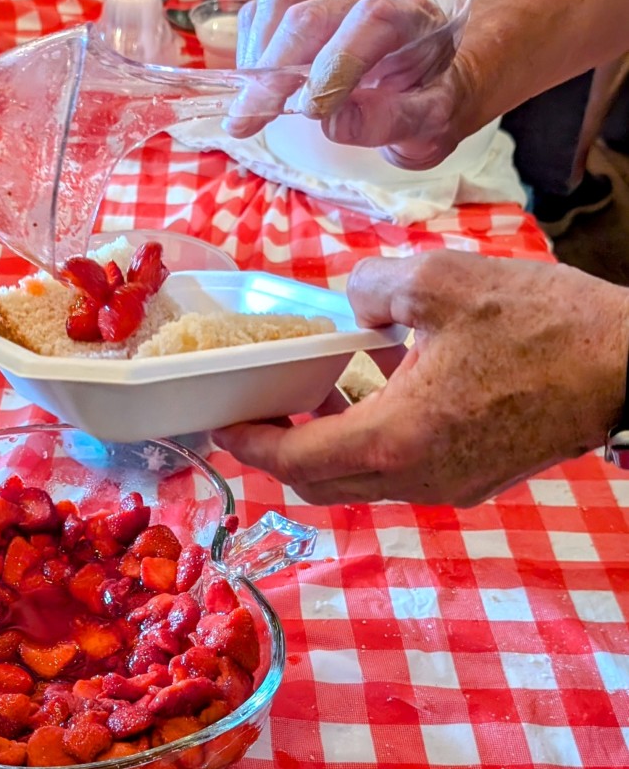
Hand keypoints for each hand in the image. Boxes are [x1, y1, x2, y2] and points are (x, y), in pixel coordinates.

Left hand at [213, 251, 628, 506]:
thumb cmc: (544, 324)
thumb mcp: (443, 280)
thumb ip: (374, 288)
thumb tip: (350, 303)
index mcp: (397, 437)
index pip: (297, 460)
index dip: (251, 446)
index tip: (224, 430)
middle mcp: (416, 478)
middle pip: (320, 484)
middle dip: (279, 454)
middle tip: (259, 416)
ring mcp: (447, 488)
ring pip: (360, 484)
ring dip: (325, 450)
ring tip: (315, 399)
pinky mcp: (473, 482)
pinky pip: (400, 476)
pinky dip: (369, 450)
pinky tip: (377, 401)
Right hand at [222, 0, 474, 169]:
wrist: (428, 82)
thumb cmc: (428, 104)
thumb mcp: (426, 125)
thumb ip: (387, 121)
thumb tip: (333, 122)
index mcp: (410, 20)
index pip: (369, 21)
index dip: (332, 64)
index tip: (307, 112)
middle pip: (308, 14)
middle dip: (273, 72)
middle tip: (248, 122)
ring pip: (278, 4)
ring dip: (256, 58)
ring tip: (249, 109)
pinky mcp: (302, 7)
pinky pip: (263, 13)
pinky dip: (249, 52)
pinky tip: (255, 90)